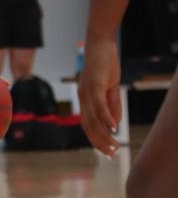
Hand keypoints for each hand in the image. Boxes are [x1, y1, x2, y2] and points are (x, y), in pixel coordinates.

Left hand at [78, 39, 120, 156]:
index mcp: (85, 99)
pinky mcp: (94, 84)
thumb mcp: (110, 87)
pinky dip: (106, 117)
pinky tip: (114, 128)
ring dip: (104, 134)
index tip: (106, 151)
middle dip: (99, 142)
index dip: (95, 139)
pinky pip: (99, 105)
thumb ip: (112, 105)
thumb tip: (114, 124)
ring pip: (94, 119)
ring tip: (114, 146)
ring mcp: (87, 91)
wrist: (99, 42)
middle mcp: (83, 97)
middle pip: (89, 126)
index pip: (88, 124)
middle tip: (111, 155)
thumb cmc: (104, 63)